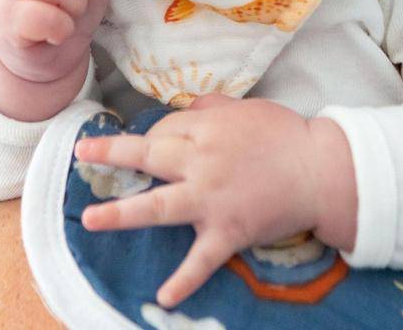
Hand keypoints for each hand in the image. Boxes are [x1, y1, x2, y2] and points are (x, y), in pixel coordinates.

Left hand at [74, 93, 355, 307]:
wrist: (320, 171)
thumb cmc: (284, 134)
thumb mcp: (246, 108)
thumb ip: (212, 106)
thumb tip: (186, 106)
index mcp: (207, 128)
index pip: (163, 130)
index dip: (153, 136)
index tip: (151, 143)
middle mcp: (202, 162)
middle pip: (149, 155)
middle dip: (113, 154)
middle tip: (82, 152)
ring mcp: (212, 199)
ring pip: (160, 206)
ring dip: (123, 214)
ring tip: (91, 219)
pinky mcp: (228, 231)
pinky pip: (202, 259)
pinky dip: (185, 279)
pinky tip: (163, 296)